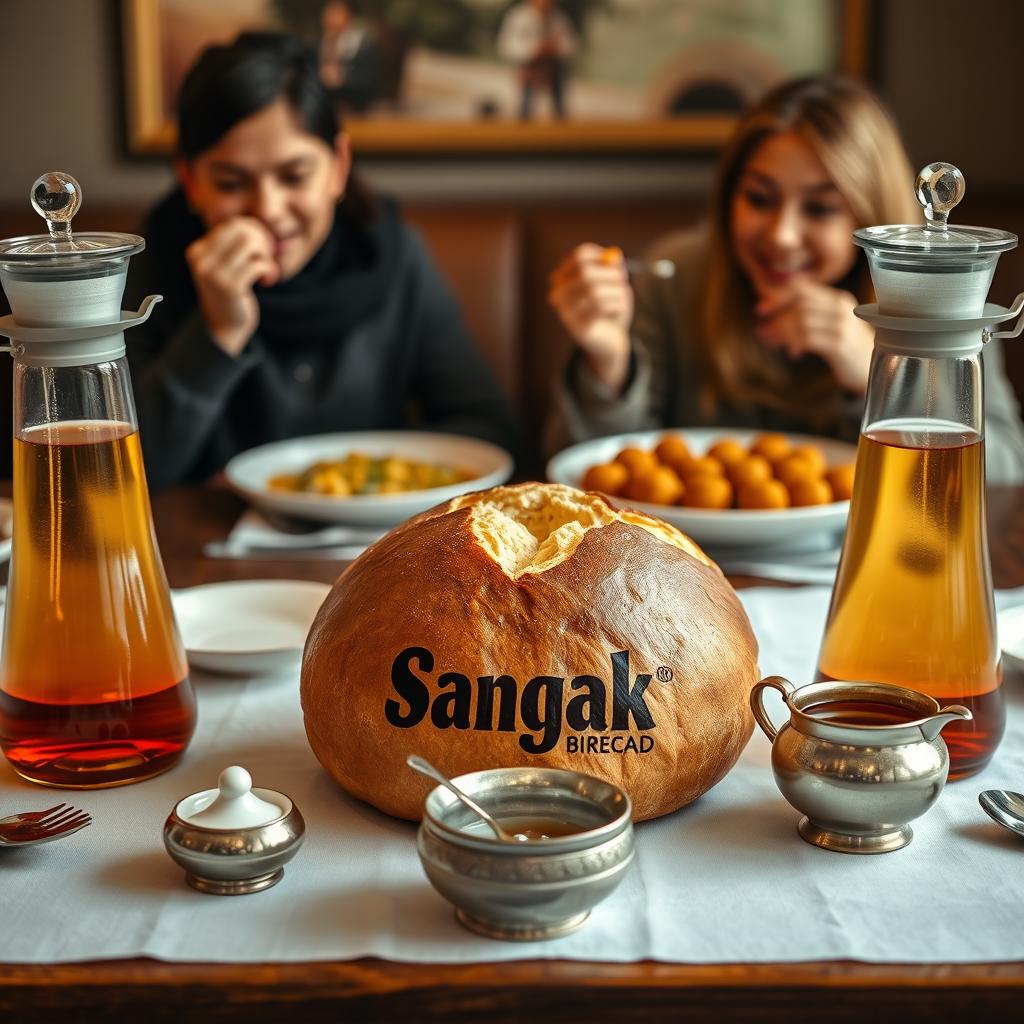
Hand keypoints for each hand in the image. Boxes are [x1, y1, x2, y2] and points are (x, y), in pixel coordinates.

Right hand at [185, 217, 279, 355]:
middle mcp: (201, 260)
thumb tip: (251, 224)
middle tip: (266, 258)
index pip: (232, 224)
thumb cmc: (229, 294)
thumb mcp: (222, 266)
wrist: (224, 328)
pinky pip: (259, 264)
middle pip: (243, 230)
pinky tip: (267, 281)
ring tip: (266, 269)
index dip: (254, 232)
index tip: (261, 249)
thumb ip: (231, 245)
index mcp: (197, 251)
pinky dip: (269, 270)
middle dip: (262, 242)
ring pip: (250, 243)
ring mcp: (214, 274)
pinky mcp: (230, 287)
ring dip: (265, 256)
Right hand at [548, 243, 633, 393]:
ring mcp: (565, 313)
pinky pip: (600, 309)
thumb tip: (614, 257)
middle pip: (584, 272)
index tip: (615, 263)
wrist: (608, 341)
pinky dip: (616, 305)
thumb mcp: (613, 284)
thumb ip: (613, 269)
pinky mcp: (578, 328)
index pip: (579, 256)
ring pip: (594, 291)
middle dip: (610, 274)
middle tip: (624, 279)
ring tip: (622, 298)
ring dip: (616, 291)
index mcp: (563, 279)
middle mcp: (558, 294)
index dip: (601, 255)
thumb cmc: (610, 307)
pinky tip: (617, 310)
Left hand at [754, 281, 872, 393]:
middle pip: (799, 305)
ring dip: (784, 333)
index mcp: (838, 299)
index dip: (779, 298)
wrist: (870, 369)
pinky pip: (808, 338)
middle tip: (766, 333)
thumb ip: (805, 319)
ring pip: (801, 321)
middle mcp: (841, 308)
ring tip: (779, 344)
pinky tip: (795, 353)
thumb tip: (766, 324)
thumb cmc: (845, 349)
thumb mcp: (829, 327)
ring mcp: (841, 325)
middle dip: (778, 319)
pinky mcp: (839, 344)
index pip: (803, 289)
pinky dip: (796, 344)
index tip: (761, 310)